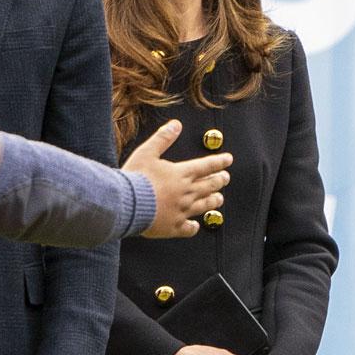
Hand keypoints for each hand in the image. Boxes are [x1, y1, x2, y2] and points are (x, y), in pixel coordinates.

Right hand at [121, 120, 231, 237]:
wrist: (126, 204)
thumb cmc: (136, 178)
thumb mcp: (147, 152)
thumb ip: (163, 138)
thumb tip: (176, 125)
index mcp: (181, 174)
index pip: (207, 166)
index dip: (219, 162)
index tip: (228, 159)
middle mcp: (186, 193)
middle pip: (210, 186)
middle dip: (220, 180)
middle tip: (225, 178)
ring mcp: (181, 211)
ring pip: (204, 206)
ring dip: (214, 201)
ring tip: (219, 199)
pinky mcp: (173, 226)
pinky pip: (188, 229)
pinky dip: (193, 227)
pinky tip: (195, 226)